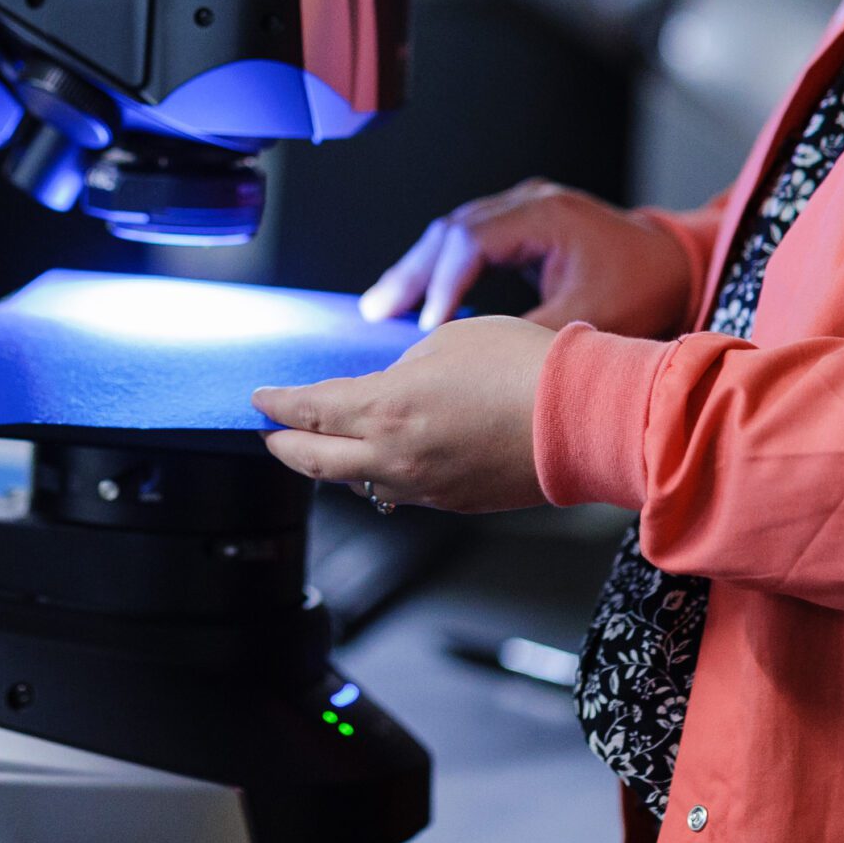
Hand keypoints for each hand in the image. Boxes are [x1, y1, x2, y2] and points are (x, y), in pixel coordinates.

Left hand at [257, 316, 556, 511]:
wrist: (584, 418)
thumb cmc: (525, 368)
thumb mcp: (448, 340)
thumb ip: (405, 366)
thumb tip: (394, 384)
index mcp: (386, 408)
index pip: (309, 410)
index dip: (276, 403)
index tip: (259, 398)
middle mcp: (395, 457)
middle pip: (313, 461)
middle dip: (282, 445)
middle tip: (268, 433)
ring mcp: (424, 487)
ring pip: (355, 484)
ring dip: (331, 464)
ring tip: (323, 447)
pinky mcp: (454, 502)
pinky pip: (399, 492)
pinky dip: (378, 475)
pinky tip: (384, 461)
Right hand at [360, 178, 694, 333]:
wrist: (677, 265)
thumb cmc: (645, 288)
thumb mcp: (591, 318)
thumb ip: (534, 333)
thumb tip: (480, 359)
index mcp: (546, 215)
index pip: (473, 240)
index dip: (443, 282)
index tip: (426, 325)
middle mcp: (529, 202)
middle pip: (451, 229)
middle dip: (411, 272)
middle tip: (375, 311)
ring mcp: (524, 208)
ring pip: (453, 231)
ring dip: (418, 268)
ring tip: (380, 306)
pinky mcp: (524, 224)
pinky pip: (468, 239)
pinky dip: (440, 266)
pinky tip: (417, 294)